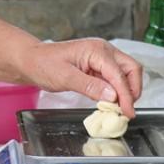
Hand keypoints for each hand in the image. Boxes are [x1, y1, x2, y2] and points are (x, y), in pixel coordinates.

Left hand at [20, 38, 142, 116]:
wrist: (31, 60)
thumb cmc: (43, 64)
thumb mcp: (64, 77)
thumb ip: (90, 86)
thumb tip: (112, 96)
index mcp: (96, 50)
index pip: (119, 75)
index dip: (126, 95)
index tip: (127, 112)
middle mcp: (103, 51)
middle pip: (131, 69)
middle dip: (133, 90)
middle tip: (127, 110)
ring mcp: (102, 58)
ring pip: (126, 74)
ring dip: (126, 91)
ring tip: (119, 109)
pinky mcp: (98, 66)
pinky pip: (115, 78)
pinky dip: (117, 91)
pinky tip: (111, 103)